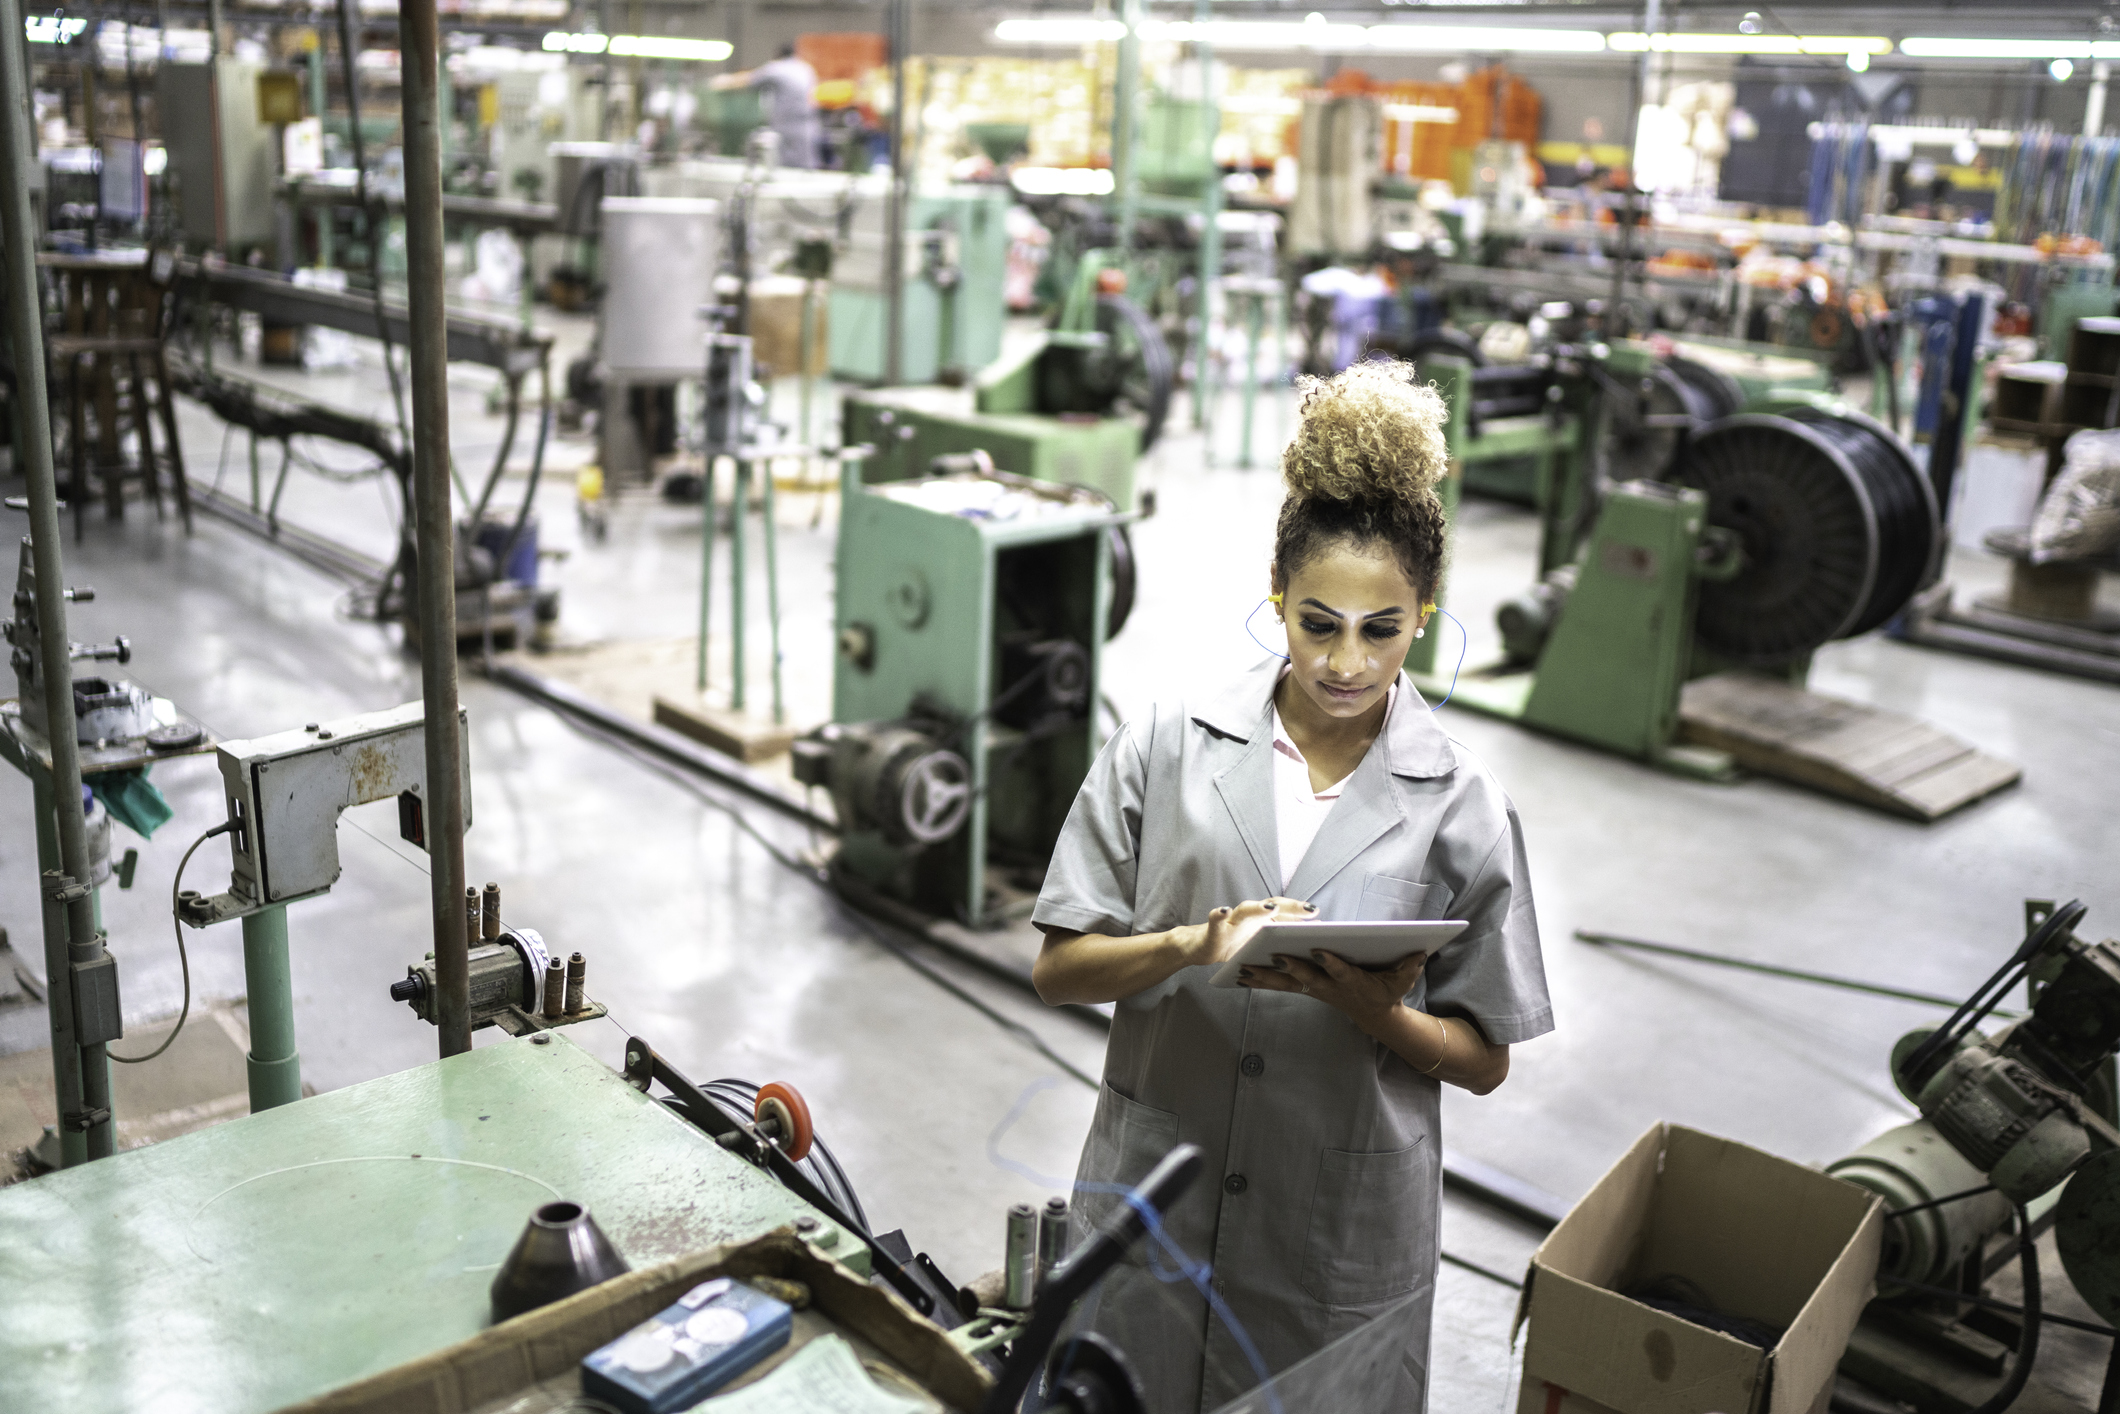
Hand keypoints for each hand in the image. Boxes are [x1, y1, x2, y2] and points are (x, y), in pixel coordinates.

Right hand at [1187, 897, 1315, 967]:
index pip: (1286, 912)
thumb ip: (1278, 943)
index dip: (1303, 912)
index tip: (1321, 915)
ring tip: (1270, 908)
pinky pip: (1215, 920)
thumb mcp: (1258, 947)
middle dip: (1291, 907)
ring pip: (1245, 910)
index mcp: (1262, 921)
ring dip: (1257, 908)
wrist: (1201, 948)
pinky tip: (1223, 911)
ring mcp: (1231, 921)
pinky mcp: (1213, 930)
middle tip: (1310, 910)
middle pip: (1271, 907)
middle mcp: (1250, 916)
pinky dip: (1218, 914)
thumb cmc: (1234, 946)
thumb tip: (1310, 948)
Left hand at [1239, 949, 1429, 1029]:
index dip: (1330, 963)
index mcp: (1353, 983)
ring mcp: (1316, 990)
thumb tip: (1419, 952)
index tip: (1319, 950)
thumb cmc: (1388, 992)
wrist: (1376, 1016)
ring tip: (1240, 970)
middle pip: (1306, 978)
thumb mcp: (1403, 981)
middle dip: (1290, 968)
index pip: (1340, 971)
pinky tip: (1238, 976)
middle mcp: (1330, 988)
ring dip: (1263, 977)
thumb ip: (1410, 967)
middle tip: (1271, 956)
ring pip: (1286, 983)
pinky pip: (1280, 985)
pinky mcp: (1307, 989)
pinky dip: (1259, 980)